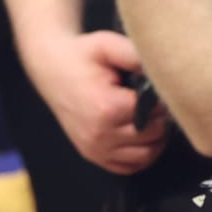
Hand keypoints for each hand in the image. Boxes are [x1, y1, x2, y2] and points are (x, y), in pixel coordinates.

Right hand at [23, 31, 168, 174]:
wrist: (50, 68)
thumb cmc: (80, 55)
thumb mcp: (107, 44)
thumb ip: (136, 55)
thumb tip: (161, 74)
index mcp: (106, 108)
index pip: (155, 113)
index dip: (162, 100)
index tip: (154, 89)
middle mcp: (100, 134)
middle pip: (153, 136)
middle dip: (161, 118)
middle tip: (154, 102)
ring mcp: (94, 148)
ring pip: (145, 156)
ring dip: (155, 139)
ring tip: (151, 119)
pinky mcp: (91, 154)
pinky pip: (128, 167)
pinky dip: (140, 156)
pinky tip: (141, 138)